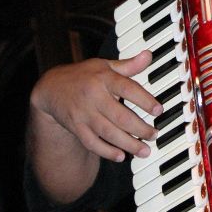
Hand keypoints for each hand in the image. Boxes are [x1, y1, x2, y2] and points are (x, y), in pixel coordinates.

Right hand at [31, 51, 162, 162]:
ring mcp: (84, 114)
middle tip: (154, 135)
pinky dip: (106, 152)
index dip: (144, 100)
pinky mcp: (76, 127)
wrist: (52, 88)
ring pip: (108, 133)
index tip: (158, 110)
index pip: (127, 89)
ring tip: (145, 150)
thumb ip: (128, 65)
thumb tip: (148, 55)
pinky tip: (121, 156)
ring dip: (128, 144)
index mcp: (103, 78)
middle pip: (120, 116)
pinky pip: (92, 143)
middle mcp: (94, 96)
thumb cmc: (84, 76)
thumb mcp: (105, 65)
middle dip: (140, 128)